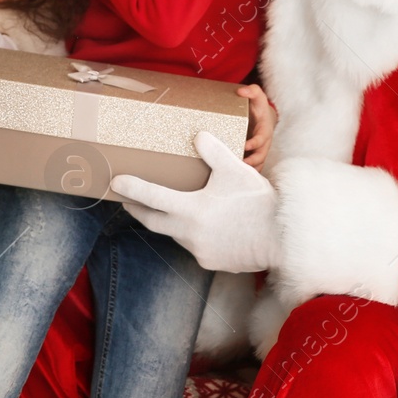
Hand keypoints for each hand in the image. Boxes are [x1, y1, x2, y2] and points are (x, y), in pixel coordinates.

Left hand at [111, 131, 277, 272]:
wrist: (281, 237)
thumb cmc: (258, 201)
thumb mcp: (235, 169)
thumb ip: (213, 151)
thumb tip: (197, 135)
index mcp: (191, 209)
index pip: (152, 196)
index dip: (132, 188)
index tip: (115, 183)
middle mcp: (189, 233)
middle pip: (153, 221)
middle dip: (138, 209)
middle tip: (128, 200)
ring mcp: (199, 251)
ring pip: (175, 234)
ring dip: (169, 221)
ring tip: (172, 209)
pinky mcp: (211, 262)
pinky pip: (195, 246)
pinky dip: (194, 235)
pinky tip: (204, 226)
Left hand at [238, 84, 276, 168]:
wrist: (264, 116)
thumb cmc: (258, 106)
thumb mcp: (257, 96)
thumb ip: (251, 91)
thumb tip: (240, 91)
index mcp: (265, 130)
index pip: (261, 139)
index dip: (254, 144)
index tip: (244, 146)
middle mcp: (264, 142)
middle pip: (261, 156)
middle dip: (251, 162)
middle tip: (238, 165)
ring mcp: (261, 150)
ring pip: (258, 164)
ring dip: (249, 170)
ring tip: (237, 175)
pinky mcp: (255, 155)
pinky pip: (254, 167)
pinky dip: (247, 173)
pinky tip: (236, 178)